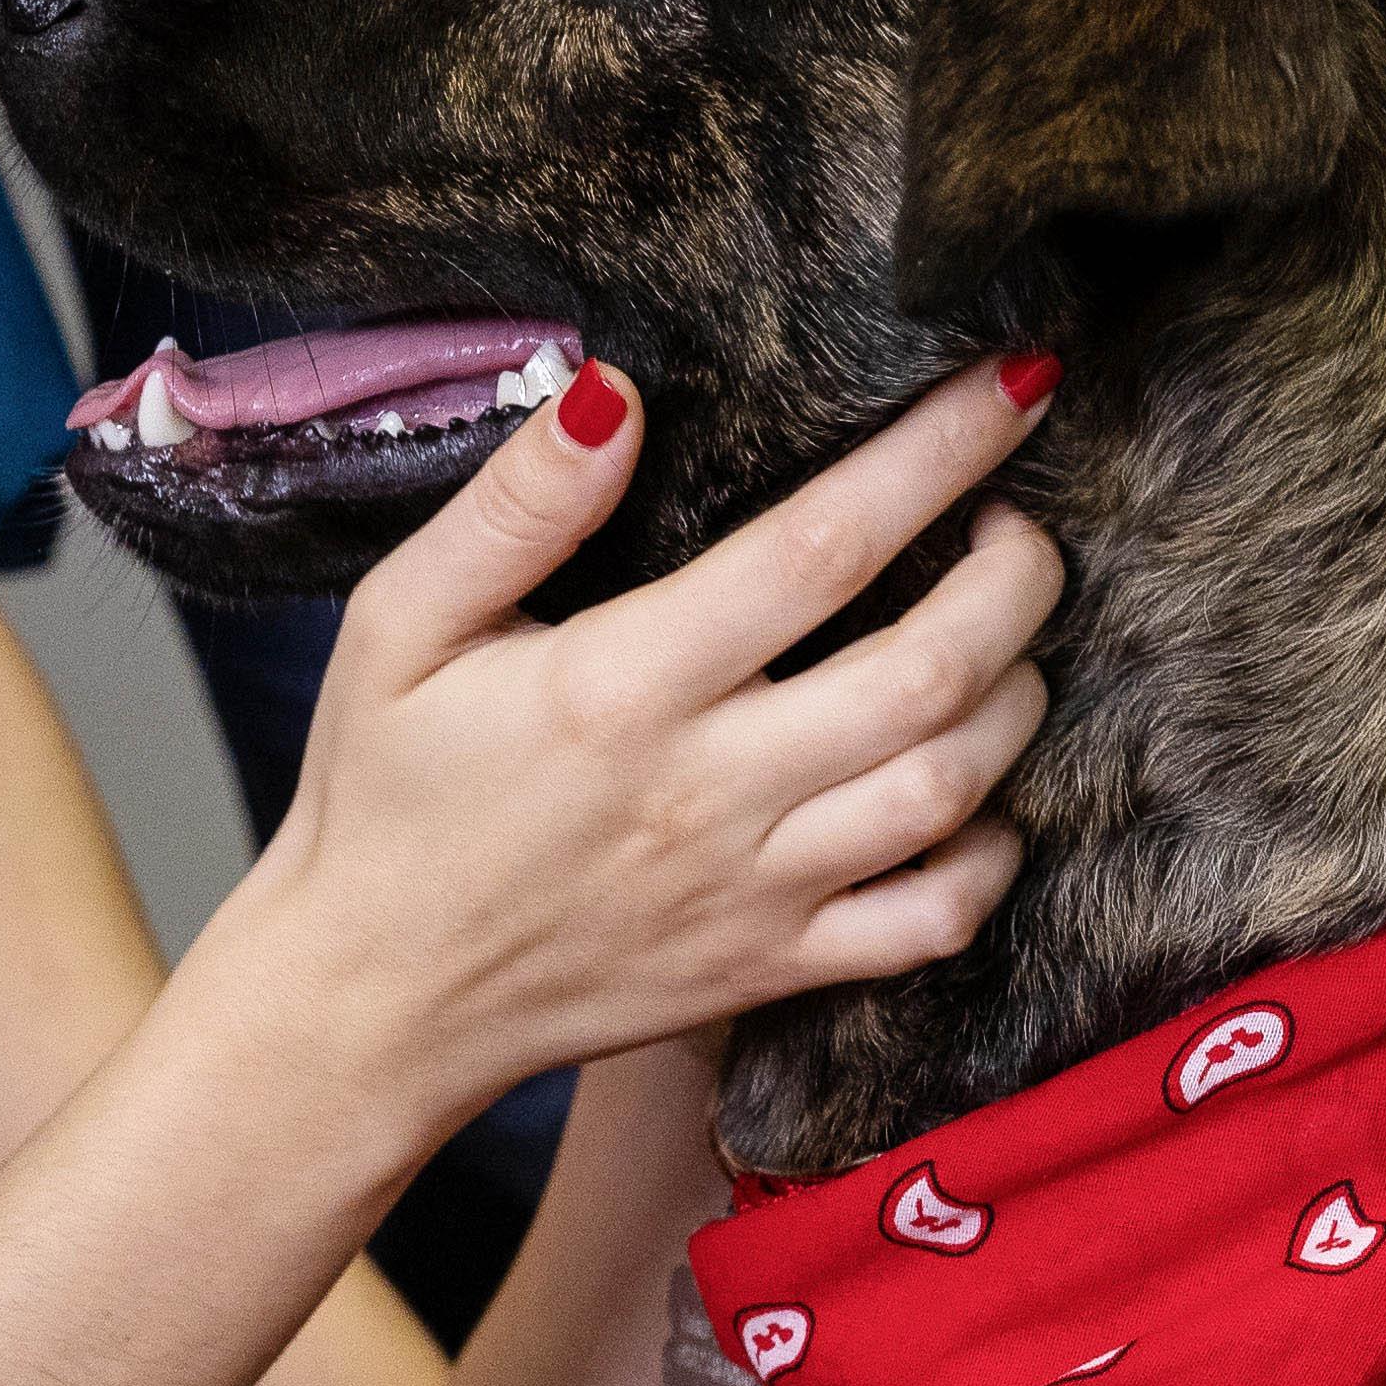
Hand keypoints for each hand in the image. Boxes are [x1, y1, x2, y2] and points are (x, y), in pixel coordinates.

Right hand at [208, 358, 1058, 1142]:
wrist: (369, 1000)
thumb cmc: (381, 796)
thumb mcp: (400, 623)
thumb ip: (514, 508)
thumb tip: (615, 391)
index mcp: (622, 686)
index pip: (821, 546)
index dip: (937, 454)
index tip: (1010, 386)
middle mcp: (709, 790)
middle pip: (929, 669)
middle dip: (1014, 578)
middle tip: (1016, 525)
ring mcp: (754, 891)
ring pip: (951, 787)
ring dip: (1013, 698)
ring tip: (1003, 638)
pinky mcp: (770, 969)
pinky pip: (932, 921)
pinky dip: (989, 855)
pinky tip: (977, 799)